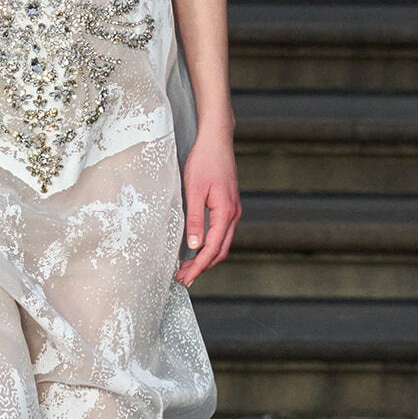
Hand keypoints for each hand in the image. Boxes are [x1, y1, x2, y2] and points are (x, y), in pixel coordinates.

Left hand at [175, 133, 241, 288]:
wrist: (216, 140)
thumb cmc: (204, 161)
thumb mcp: (194, 191)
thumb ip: (194, 220)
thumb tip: (193, 246)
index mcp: (226, 212)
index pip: (212, 248)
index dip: (199, 266)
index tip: (185, 278)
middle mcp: (233, 214)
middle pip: (220, 250)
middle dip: (202, 267)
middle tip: (183, 278)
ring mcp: (233, 210)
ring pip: (222, 243)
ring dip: (206, 257)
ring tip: (187, 267)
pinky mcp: (229, 206)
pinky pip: (222, 233)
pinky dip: (210, 245)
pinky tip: (197, 247)